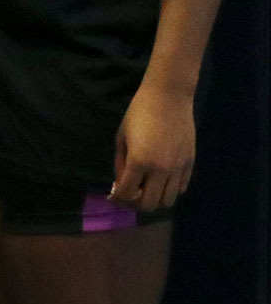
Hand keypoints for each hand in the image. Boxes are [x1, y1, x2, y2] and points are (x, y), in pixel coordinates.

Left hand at [110, 83, 193, 212]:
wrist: (169, 98)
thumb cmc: (139, 113)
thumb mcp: (121, 137)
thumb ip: (120, 164)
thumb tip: (120, 185)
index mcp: (139, 162)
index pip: (127, 194)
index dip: (117, 199)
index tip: (113, 196)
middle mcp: (161, 170)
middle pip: (150, 205)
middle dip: (135, 204)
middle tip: (129, 195)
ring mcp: (178, 168)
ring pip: (168, 201)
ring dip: (154, 199)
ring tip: (146, 189)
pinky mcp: (190, 164)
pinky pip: (181, 188)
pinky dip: (169, 190)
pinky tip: (161, 180)